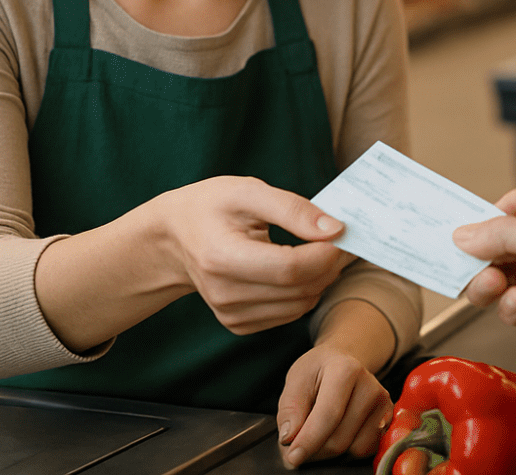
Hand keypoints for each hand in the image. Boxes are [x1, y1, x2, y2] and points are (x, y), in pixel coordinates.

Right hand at [156, 176, 354, 334]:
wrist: (174, 238)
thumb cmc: (210, 207)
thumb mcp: (247, 191)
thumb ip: (292, 208)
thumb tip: (334, 228)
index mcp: (222, 258)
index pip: (290, 269)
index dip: (325, 253)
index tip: (342, 232)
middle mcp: (224, 294)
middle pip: (299, 289)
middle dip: (330, 264)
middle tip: (341, 237)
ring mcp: (230, 314)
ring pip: (300, 305)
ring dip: (322, 278)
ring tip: (323, 249)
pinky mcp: (238, 324)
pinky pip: (289, 313)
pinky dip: (305, 291)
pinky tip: (302, 267)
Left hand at [276, 344, 392, 468]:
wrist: (343, 362)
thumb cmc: (318, 372)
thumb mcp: (296, 380)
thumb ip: (290, 409)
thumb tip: (290, 438)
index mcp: (346, 370)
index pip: (328, 416)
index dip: (308, 441)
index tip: (292, 457)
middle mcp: (371, 387)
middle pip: (340, 439)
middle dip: (315, 448)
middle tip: (300, 441)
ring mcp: (384, 405)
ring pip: (354, 449)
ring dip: (332, 450)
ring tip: (322, 430)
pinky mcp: (389, 421)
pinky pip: (366, 450)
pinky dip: (349, 449)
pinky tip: (340, 431)